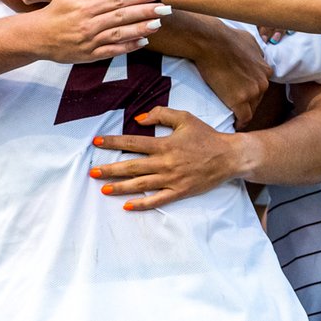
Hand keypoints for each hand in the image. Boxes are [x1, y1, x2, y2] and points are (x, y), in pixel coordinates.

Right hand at [24, 0, 168, 62]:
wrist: (36, 37)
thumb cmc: (54, 11)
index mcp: (85, 7)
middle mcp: (90, 24)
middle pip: (123, 16)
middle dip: (146, 11)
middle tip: (166, 7)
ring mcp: (91, 41)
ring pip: (120, 34)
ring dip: (141, 28)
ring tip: (159, 23)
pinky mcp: (90, 55)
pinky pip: (113, 51)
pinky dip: (129, 47)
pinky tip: (144, 41)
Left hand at [90, 107, 245, 210]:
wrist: (229, 156)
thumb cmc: (206, 136)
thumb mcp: (185, 118)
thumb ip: (161, 114)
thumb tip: (139, 119)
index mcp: (165, 144)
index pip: (133, 143)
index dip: (113, 142)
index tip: (97, 142)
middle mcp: (165, 163)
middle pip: (131, 167)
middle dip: (110, 169)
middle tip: (92, 172)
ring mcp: (172, 180)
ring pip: (140, 185)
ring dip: (120, 187)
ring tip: (103, 189)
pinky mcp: (179, 192)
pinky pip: (157, 200)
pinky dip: (141, 204)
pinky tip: (127, 206)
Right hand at [191, 24, 270, 127]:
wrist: (212, 42)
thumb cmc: (226, 38)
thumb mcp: (249, 41)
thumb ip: (256, 53)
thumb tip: (257, 57)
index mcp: (265, 70)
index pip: (262, 87)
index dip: (251, 92)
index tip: (244, 96)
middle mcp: (263, 82)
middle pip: (258, 100)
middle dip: (248, 103)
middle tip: (236, 106)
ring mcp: (252, 92)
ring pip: (251, 110)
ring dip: (243, 112)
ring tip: (233, 116)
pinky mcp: (240, 100)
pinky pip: (244, 118)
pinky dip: (240, 123)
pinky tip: (234, 124)